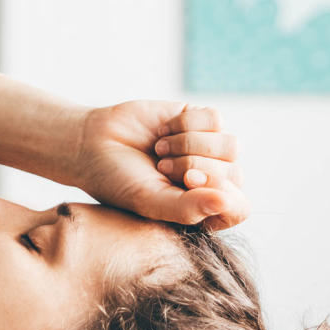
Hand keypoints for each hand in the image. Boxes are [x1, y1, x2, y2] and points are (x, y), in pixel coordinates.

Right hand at [73, 101, 247, 230]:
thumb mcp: (150, 202)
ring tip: (160, 150)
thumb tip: (227, 202)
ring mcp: (208, 150)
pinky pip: (215, 119)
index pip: (237, 208)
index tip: (186, 182)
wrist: (92, 143)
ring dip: (189, 146)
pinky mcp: (200, 121)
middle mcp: (210, 181)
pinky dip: (186, 124)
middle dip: (194, 167)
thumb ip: (188, 208)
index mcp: (201, 209)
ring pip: (230, 146)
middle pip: (234, 174)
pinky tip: (164, 131)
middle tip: (161, 167)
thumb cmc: (118, 181)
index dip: (218, 193)